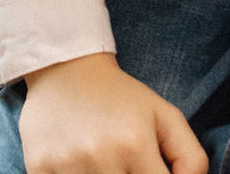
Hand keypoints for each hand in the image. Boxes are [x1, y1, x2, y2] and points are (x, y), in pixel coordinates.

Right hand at [17, 53, 206, 173]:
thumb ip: (191, 158)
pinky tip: (76, 168)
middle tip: (123, 167)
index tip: (146, 173)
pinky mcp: (38, 167)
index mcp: (135, 144)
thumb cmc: (122, 98)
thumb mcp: (166, 117)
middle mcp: (100, 156)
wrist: (64, 67)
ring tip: (100, 165)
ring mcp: (66, 164)